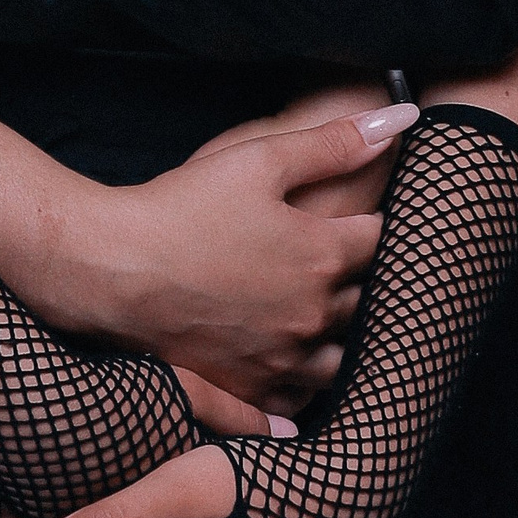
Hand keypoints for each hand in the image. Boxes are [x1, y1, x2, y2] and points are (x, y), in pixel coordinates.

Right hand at [94, 93, 414, 414]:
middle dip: (362, 279)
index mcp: (322, 256)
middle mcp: (313, 316)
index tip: (363, 217)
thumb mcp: (260, 159)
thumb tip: (404, 117)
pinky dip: (304, 381)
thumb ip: (335, 143)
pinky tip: (290, 361)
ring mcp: (282, 359)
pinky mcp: (248, 388)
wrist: (113, 267)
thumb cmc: (183, 207)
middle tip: (346, 261)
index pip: (381, 241)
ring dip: (340, 335)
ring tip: (321, 312)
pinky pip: (299, 400)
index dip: (375, 224)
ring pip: (342, 357)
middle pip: (366, 301)